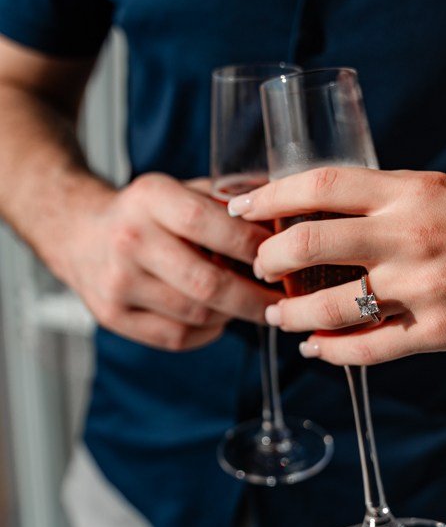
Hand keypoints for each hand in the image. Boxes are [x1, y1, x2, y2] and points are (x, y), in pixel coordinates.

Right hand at [59, 172, 277, 349]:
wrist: (79, 235)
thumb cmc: (149, 213)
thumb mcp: (181, 189)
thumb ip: (228, 201)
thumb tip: (286, 214)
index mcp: (149, 198)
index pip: (209, 224)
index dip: (252, 246)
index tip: (281, 258)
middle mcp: (129, 239)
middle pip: (207, 283)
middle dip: (254, 297)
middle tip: (282, 302)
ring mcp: (117, 282)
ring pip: (196, 314)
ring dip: (233, 314)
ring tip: (251, 306)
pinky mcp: (112, 316)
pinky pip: (177, 337)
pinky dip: (208, 332)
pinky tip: (218, 319)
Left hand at [228, 166, 445, 365]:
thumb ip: (394, 199)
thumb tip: (337, 209)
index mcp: (412, 190)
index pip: (320, 184)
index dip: (270, 194)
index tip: (240, 204)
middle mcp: (409, 234)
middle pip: (307, 244)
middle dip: (269, 260)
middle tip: (260, 268)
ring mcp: (421, 287)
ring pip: (327, 307)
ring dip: (291, 316)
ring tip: (279, 318)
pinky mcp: (438, 332)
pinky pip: (366, 348)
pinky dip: (331, 352)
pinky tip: (318, 350)